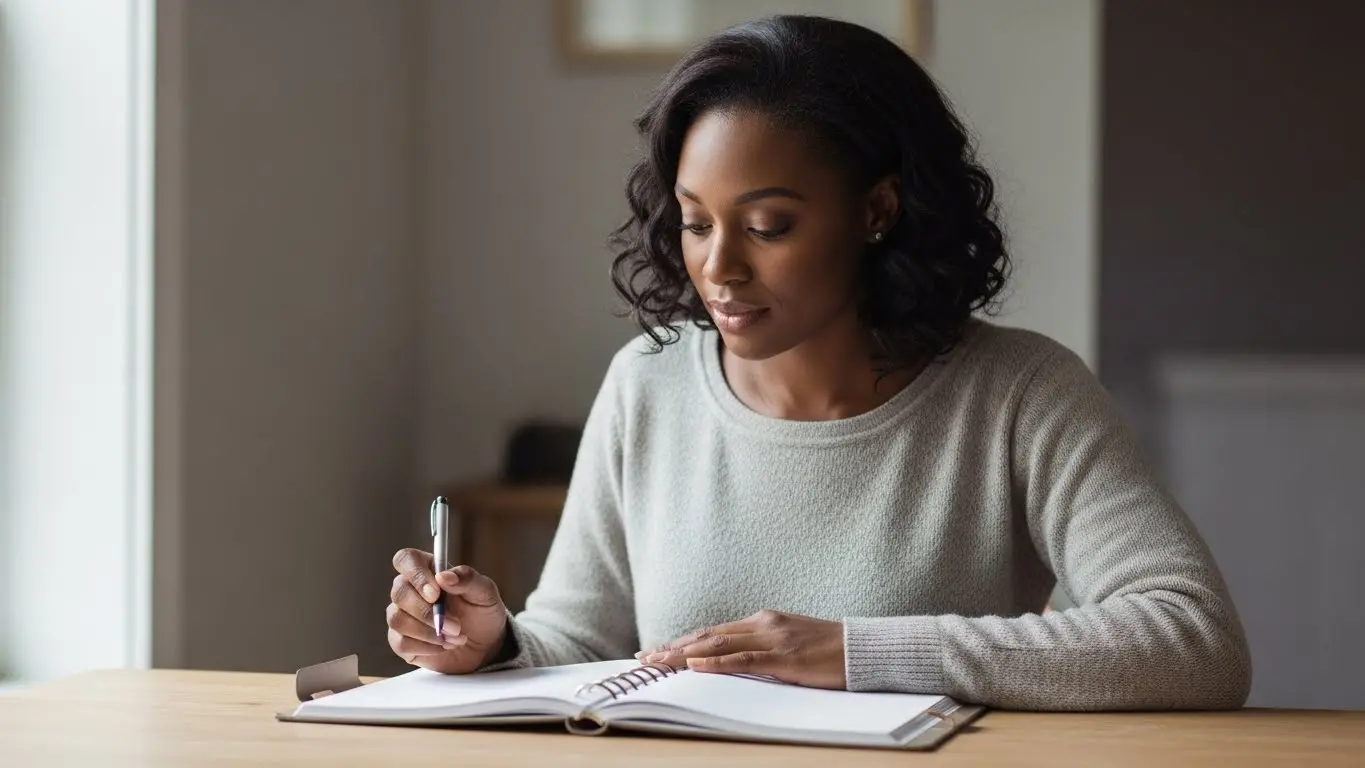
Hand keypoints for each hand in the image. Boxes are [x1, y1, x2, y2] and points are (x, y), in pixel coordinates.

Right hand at [387, 548, 508, 673]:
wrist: (486, 644)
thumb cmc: (482, 611)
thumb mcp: (485, 592)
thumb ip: (468, 579)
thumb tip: (444, 576)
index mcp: (429, 570)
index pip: (406, 560)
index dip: (416, 575)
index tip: (435, 593)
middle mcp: (410, 590)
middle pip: (399, 592)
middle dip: (428, 613)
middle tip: (456, 626)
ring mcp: (403, 615)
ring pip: (397, 619)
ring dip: (429, 632)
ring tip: (455, 637)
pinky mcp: (402, 641)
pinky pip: (401, 643)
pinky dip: (426, 647)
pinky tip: (443, 646)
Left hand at [637, 609, 845, 688]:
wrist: (864, 650)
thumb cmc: (830, 652)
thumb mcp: (791, 646)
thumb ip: (763, 650)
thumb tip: (734, 663)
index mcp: (764, 621)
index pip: (714, 632)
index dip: (683, 641)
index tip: (658, 651)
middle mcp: (764, 624)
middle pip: (708, 635)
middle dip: (674, 647)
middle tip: (645, 658)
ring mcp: (774, 638)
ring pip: (718, 645)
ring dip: (684, 655)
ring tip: (658, 662)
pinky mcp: (785, 657)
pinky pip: (744, 659)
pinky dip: (716, 662)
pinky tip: (696, 665)